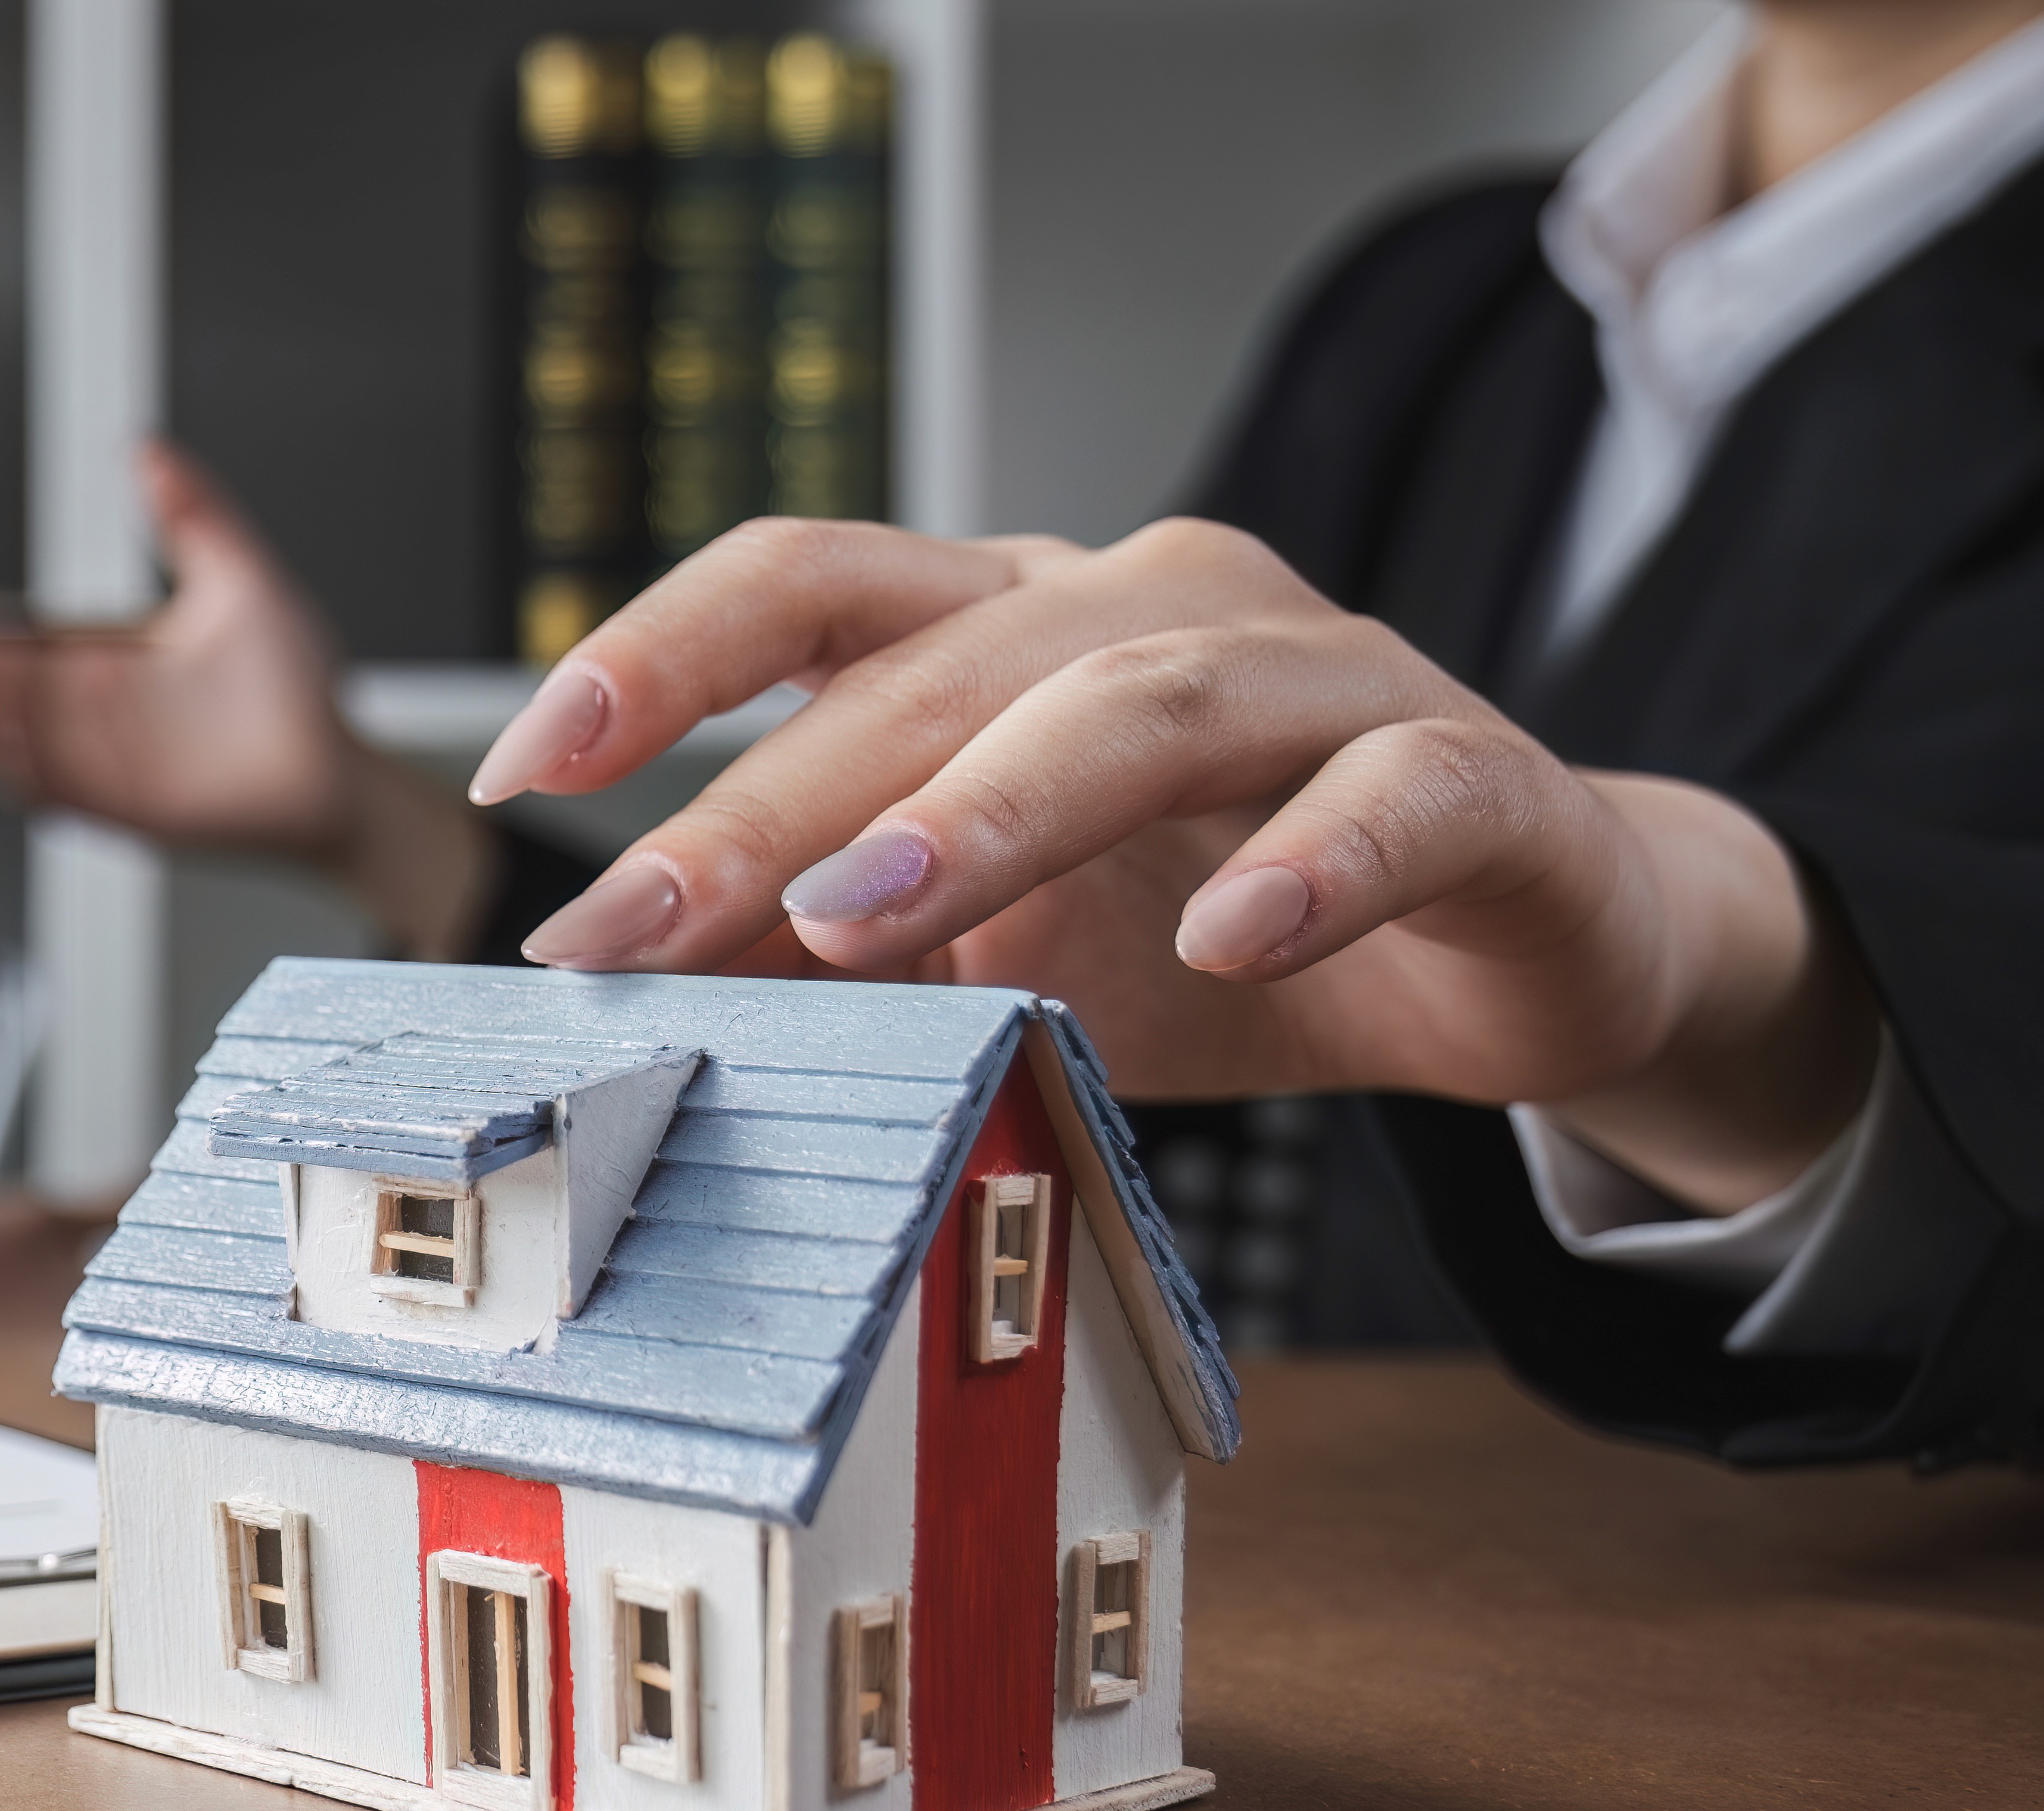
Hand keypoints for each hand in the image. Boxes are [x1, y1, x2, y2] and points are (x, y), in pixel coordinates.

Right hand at [0, 440, 494, 956]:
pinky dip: (13, 755)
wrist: (336, 772)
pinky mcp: (111, 804)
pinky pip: (44, 784)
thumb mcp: (241, 581)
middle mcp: (66, 705)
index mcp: (78, 650)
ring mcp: (83, 757)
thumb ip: (194, 514)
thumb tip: (146, 448)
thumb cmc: (291, 688)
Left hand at [467, 518, 1880, 1214]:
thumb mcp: (996, 954)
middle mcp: (1157, 607)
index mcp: (1015, 626)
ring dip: (991, 804)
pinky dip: (1313, 865)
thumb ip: (835, 947)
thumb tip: (629, 990)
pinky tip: (1232, 938)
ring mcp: (1329, 677)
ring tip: (865, 910)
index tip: (525, 766)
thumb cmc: (1220, 933)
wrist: (1518, 950)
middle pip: (939, 659)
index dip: (656, 655)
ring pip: (1143, 697)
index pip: (808, 587)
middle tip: (640, 920)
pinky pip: (1394, 795)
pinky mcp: (1478, 779)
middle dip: (770, 796)